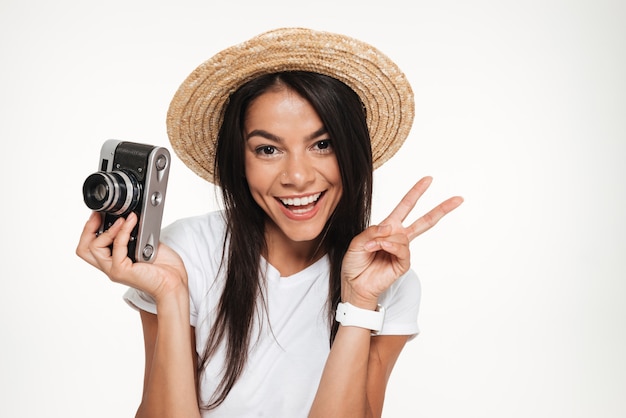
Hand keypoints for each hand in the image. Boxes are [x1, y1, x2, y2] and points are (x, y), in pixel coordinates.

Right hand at [76, 212, 186, 302]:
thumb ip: (134, 233)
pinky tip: (131, 222)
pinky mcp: (121, 270)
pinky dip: (123, 231)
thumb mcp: (146, 244)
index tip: (98, 213)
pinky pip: (116, 247)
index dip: (89, 230)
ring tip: (121, 219)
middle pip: (84, 249)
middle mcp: (111, 266)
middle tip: (98, 215)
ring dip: (108, 229)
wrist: (174, 282)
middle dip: (88, 228)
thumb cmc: (164, 267)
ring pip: (94, 248)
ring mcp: (114, 270)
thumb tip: (131, 216)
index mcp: (114, 260)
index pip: (90, 247)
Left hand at [341, 176, 462, 308]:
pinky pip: (402, 250)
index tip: (428, 179)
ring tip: (371, 247)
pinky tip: (381, 249)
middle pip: (424, 221)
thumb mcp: (358, 240)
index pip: (406, 206)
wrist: (354, 284)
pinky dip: (390, 246)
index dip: (416, 192)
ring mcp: (402, 251)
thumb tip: (391, 227)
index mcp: (389, 227)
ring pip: (402, 237)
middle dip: (441, 209)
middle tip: (458, 199)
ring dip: (383, 240)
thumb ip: (373, 231)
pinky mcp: (403, 264)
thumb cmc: (355, 263)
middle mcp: (398, 237)